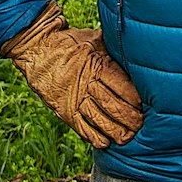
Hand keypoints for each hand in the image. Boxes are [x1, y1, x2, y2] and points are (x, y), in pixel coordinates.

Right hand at [1, 1, 143, 148]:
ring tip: (127, 138)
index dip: (133, 97)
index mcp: (96, 64)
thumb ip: (112, 46)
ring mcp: (74, 98)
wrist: (38, 48)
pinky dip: (93, 136)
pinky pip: (80, 127)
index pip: (120, 85)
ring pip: (98, 119)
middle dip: (128, 117)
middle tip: (140, 125)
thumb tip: (134, 43)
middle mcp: (86, 83)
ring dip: (115, 130)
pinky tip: (105, 143)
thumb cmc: (70, 42)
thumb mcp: (93, 38)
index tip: (144, 105)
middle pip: (112, 104)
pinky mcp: (63, 109)